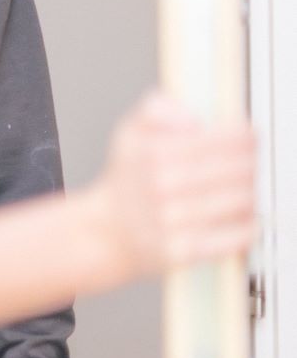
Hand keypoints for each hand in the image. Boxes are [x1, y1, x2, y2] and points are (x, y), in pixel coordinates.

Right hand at [87, 92, 256, 281]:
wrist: (106, 232)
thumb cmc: (127, 181)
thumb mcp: (130, 132)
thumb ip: (157, 108)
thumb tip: (191, 118)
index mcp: (155, 153)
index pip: (226, 140)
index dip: (245, 136)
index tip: (248, 136)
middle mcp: (163, 185)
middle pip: (241, 169)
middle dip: (251, 164)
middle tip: (249, 164)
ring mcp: (173, 220)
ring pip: (243, 200)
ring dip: (250, 193)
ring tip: (243, 189)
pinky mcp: (183, 250)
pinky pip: (236, 236)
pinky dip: (248, 227)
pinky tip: (243, 218)